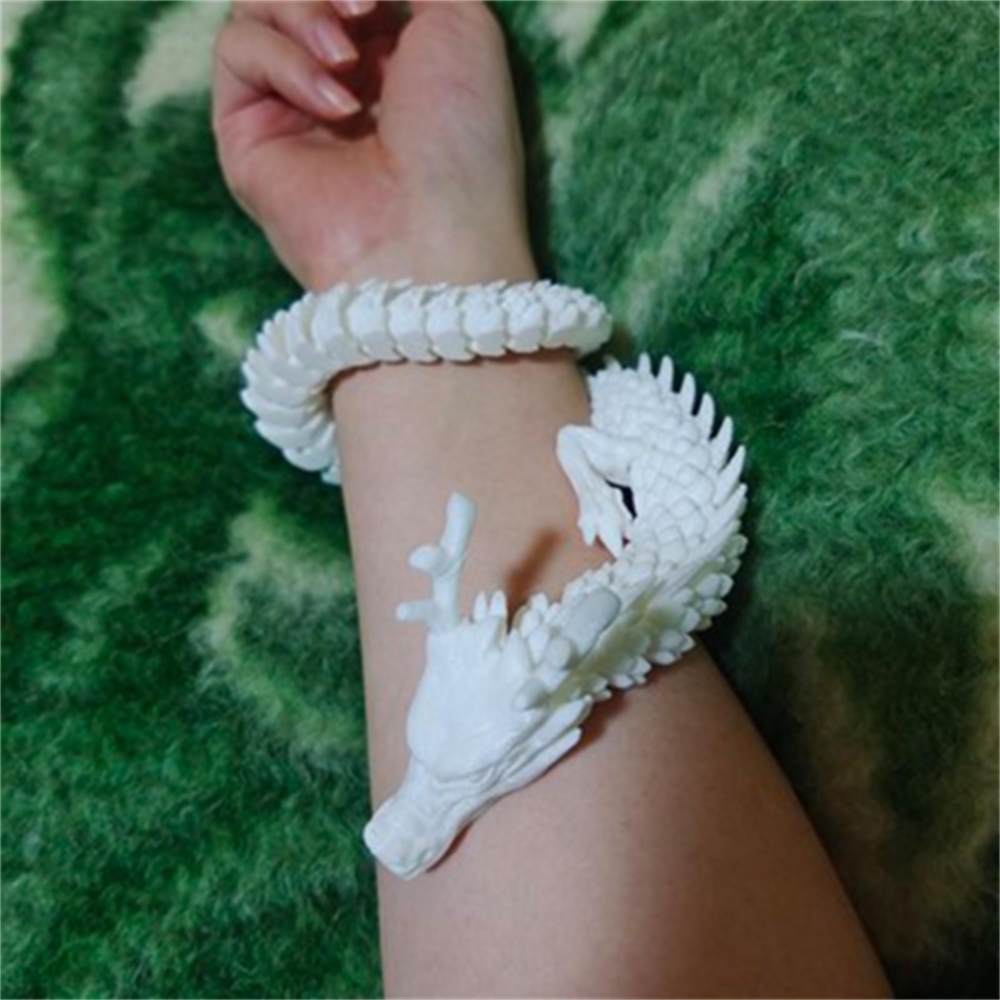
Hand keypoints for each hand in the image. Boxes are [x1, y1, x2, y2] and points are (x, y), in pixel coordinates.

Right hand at [212, 0, 537, 288]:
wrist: (430, 234)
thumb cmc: (462, 141)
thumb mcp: (464, 24)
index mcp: (396, 58)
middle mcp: (340, 80)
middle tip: (365, 9)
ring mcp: (291, 108)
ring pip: (258, 5)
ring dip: (303, 9)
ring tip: (347, 60)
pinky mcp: (247, 134)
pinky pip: (238, 51)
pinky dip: (283, 59)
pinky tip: (333, 106)